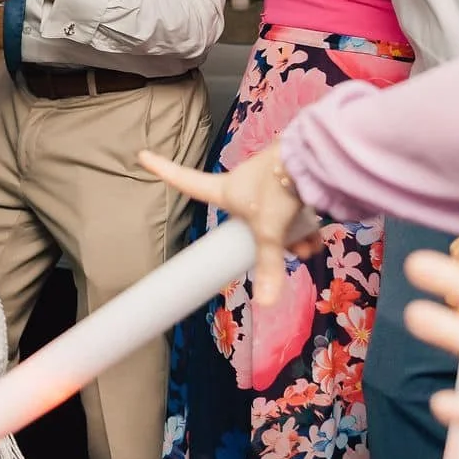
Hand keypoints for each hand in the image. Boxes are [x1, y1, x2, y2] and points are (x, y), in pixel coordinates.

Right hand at [140, 143, 320, 305]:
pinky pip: (293, 210)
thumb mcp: (268, 230)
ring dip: (291, 236)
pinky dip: (304, 227)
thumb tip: (265, 304)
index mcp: (224, 189)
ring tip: (306, 247)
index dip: (164, 170)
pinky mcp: (291, 181)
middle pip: (244, 215)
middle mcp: (243, 185)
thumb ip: (267, 264)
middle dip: (265, 237)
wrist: (314, 158)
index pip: (185, 180)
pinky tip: (315, 240)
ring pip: (274, 215)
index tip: (143, 154)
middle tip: (284, 250)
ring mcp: (268, 182)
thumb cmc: (277, 188)